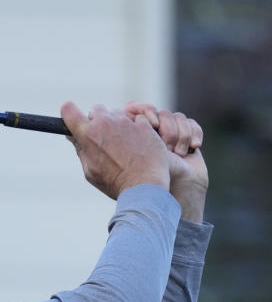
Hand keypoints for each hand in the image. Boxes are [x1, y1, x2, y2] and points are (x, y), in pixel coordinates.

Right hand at [61, 102, 170, 199]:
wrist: (144, 185)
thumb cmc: (114, 182)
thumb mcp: (90, 171)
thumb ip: (81, 150)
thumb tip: (73, 136)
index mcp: (88, 134)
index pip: (69, 111)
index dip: (68, 112)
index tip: (71, 117)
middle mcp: (105, 123)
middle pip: (96, 109)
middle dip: (97, 120)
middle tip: (102, 137)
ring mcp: (126, 122)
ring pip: (117, 113)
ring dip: (116, 124)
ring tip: (122, 144)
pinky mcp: (144, 125)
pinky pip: (136, 120)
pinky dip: (135, 128)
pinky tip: (136, 144)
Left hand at [125, 102, 207, 222]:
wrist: (174, 192)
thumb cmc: (147, 176)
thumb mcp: (124, 153)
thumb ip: (113, 134)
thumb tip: (108, 110)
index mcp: (132, 134)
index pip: (138, 109)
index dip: (146, 111)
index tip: (152, 124)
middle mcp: (150, 133)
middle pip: (160, 113)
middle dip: (166, 130)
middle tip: (167, 147)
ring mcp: (168, 136)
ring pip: (175, 116)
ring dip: (179, 135)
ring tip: (177, 153)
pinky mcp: (187, 140)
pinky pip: (191, 123)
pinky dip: (193, 134)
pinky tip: (192, 148)